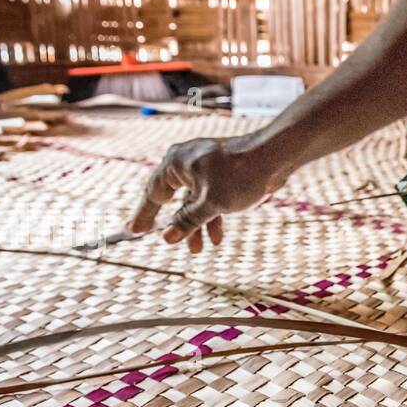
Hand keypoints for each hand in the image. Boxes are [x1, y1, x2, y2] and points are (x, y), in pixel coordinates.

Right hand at [129, 133, 285, 251]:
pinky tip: (216, 236)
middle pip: (174, 199)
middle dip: (176, 225)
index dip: (144, 215)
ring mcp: (204, 167)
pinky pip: (209, 197)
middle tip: (167, 243)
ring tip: (198, 249)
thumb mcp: (210, 204)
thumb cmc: (239, 175)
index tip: (134, 231)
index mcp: (175, 164)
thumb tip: (167, 238)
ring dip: (196, 225)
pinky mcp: (222, 173)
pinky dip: (211, 215)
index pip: (152, 193)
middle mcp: (186, 162)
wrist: (273, 157)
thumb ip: (187, 221)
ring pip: (194, 201)